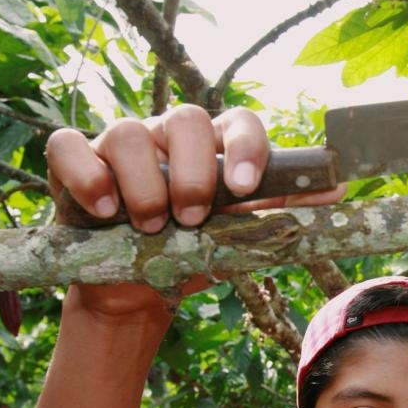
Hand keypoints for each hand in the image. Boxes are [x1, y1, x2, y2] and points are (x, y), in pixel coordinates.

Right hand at [45, 105, 343, 319]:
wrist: (138, 287)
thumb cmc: (193, 250)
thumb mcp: (240, 235)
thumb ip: (283, 210)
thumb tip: (339, 189)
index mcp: (216, 146)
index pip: (240, 121)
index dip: (247, 148)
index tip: (245, 187)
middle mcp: (170, 136)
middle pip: (187, 120)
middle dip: (194, 173)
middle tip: (193, 219)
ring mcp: (120, 144)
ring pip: (129, 134)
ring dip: (144, 186)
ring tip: (151, 228)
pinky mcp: (74, 162)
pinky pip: (69, 146)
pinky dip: (88, 175)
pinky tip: (104, 211)